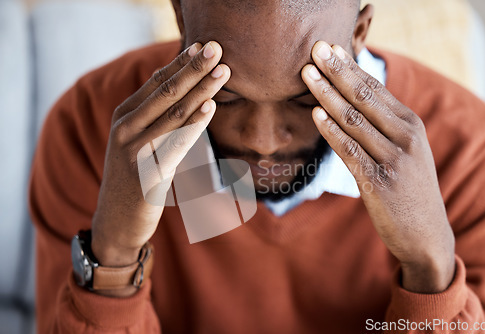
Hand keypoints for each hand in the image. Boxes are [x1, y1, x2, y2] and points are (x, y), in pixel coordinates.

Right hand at [91, 42, 229, 278]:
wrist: (116, 221)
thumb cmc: (134, 177)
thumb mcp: (138, 142)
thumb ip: (155, 118)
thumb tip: (186, 94)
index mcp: (124, 116)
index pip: (156, 82)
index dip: (181, 62)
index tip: (203, 45)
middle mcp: (125, 128)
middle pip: (166, 91)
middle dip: (194, 68)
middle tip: (217, 48)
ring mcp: (134, 149)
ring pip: (173, 113)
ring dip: (201, 90)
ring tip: (223, 72)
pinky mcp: (147, 173)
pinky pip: (175, 144)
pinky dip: (194, 124)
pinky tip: (209, 108)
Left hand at [301, 41, 454, 292]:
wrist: (426, 234)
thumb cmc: (409, 189)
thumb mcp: (407, 151)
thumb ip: (385, 126)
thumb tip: (353, 100)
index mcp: (411, 125)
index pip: (375, 89)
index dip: (350, 67)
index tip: (330, 49)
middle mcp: (405, 137)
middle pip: (364, 97)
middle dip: (337, 71)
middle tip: (315, 50)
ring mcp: (393, 159)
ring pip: (353, 119)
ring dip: (327, 95)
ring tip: (307, 75)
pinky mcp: (378, 181)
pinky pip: (349, 150)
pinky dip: (331, 131)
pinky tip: (316, 114)